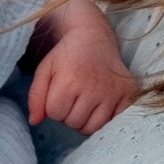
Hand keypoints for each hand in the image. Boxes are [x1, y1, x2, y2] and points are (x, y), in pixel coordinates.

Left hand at [29, 4, 138, 134]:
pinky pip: (113, 122)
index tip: (60, 94)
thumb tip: (35, 121)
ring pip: (93, 127)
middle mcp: (94, 87)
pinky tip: (101, 104)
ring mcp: (113, 92)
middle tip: (74, 96)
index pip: (55, 114)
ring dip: (85, 120)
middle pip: (74, 123)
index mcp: (70, 80)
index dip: (54, 106)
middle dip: (69, 113)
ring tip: (85, 102)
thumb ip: (36, 96)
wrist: (94, 37)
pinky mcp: (128, 93)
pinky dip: (105, 119)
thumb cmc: (67, 55)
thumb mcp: (45, 70)